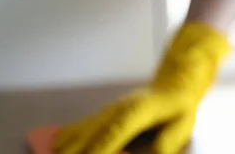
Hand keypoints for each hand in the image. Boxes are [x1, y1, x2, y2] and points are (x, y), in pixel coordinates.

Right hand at [53, 22, 229, 153]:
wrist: (172, 86)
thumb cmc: (178, 108)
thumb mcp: (182, 124)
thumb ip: (167, 142)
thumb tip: (154, 152)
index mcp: (140, 111)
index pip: (117, 130)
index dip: (101, 146)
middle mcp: (120, 108)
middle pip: (95, 130)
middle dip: (79, 148)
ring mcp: (110, 110)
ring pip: (86, 127)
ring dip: (70, 142)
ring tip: (52, 151)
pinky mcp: (106, 114)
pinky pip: (85, 124)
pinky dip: (70, 134)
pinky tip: (56, 142)